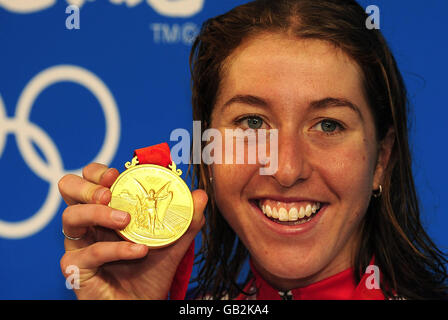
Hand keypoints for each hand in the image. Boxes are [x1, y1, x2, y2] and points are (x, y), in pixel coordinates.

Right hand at [59, 163, 207, 299]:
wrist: (144, 303)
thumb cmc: (152, 270)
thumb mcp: (173, 240)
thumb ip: (186, 218)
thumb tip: (200, 195)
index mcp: (106, 208)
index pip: (91, 178)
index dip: (98, 171)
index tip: (117, 174)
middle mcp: (88, 222)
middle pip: (68, 187)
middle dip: (87, 185)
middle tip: (109, 194)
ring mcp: (79, 244)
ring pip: (70, 217)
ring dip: (98, 213)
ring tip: (126, 220)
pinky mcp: (76, 268)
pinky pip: (90, 253)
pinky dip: (116, 249)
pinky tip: (138, 251)